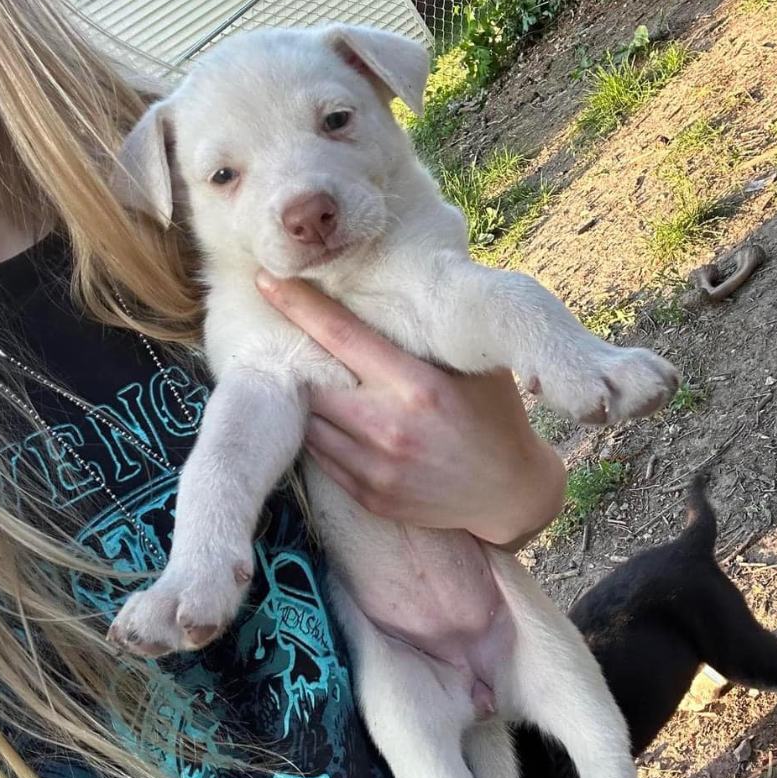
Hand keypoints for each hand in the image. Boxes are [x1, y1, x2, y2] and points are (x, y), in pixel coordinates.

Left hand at [256, 273, 566, 547]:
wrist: (510, 493)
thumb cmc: (495, 415)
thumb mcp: (475, 365)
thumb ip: (431, 334)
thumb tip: (391, 283)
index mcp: (416, 385)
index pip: (340, 335)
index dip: (298, 305)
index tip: (266, 281)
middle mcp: (389, 427)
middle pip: (312, 384)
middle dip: (296, 360)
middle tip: (284, 339)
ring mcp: (376, 468)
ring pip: (310, 424)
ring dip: (305, 402)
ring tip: (304, 382)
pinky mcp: (371, 496)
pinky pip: (322, 459)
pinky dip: (320, 435)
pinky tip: (330, 421)